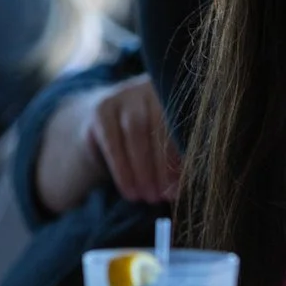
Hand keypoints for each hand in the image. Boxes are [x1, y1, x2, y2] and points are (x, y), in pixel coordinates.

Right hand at [85, 75, 178, 204]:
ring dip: (142, 170)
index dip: (182, 159)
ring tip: (147, 197)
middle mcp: (150, 89)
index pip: (181, 126)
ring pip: (136, 132)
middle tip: (163, 196)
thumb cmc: (152, 139)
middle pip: (158, 127)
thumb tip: (183, 188)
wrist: (110, 125)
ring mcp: (125, 95)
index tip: (180, 188)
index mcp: (176, 94)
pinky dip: (122, 169)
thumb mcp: (169, 144)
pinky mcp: (102, 109)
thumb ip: (180, 159)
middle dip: (162, 167)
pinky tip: (129, 190)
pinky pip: (113, 141)